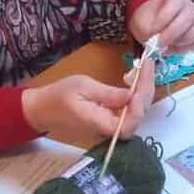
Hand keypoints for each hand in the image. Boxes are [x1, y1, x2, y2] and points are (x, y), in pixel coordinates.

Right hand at [23, 67, 156, 149]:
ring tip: (144, 68)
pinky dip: (136, 94)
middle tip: (148, 65)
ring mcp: (110, 126)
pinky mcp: (111, 119)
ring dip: (143, 90)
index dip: (137, 110)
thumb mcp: (82, 86)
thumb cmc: (59, 96)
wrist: (44, 108)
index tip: (137, 87)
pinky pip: (129, 110)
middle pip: (136, 118)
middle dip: (146, 90)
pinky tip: (135, 79)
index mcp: (99, 123)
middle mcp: (108, 129)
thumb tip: (130, 96)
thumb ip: (107, 94)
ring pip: (136, 113)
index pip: (126, 127)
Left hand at [130, 0, 193, 53]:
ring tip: (166, 45)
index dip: (164, 18)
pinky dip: (186, 48)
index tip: (152, 30)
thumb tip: (154, 44)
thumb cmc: (149, 21)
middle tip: (159, 43)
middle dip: (171, 33)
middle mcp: (189, 8)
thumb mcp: (141, 22)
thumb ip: (147, 31)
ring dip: (180, 41)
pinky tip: (173, 49)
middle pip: (188, 17)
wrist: (152, 27)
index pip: (175, 3)